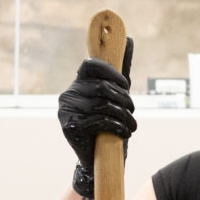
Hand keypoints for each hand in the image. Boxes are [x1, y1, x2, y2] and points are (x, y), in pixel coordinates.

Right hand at [58, 47, 135, 199]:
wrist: (97, 161)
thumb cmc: (108, 126)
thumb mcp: (116, 97)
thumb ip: (121, 70)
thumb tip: (128, 39)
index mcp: (77, 85)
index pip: (90, 65)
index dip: (111, 72)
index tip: (125, 85)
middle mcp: (67, 96)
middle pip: (102, 87)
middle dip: (124, 99)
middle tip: (132, 111)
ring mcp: (67, 112)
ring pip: (104, 104)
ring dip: (124, 115)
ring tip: (132, 125)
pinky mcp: (70, 128)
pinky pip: (100, 120)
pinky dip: (118, 126)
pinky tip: (125, 133)